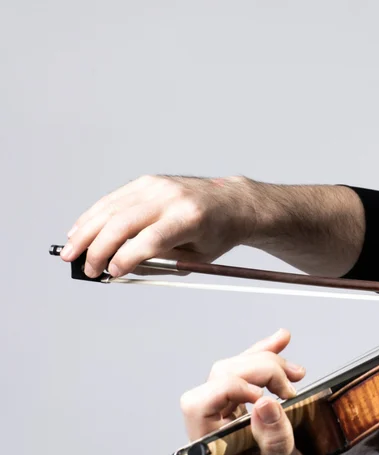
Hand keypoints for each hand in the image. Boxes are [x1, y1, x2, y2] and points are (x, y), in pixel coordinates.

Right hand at [59, 174, 254, 277]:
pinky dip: (94, 215)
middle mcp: (171, 198)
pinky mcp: (148, 181)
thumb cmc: (216, 234)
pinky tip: (80, 230)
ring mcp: (158, 186)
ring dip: (87, 231)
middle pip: (123, 223)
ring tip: (70, 252)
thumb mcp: (197, 258)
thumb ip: (160, 264)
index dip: (126, 258)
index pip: (150, 240)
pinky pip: (114, 199)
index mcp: (190, 219)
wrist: (232, 202)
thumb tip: (118, 268)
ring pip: (112, 208)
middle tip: (85, 269)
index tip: (111, 273)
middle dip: (98, 248)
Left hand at [180, 328, 318, 454]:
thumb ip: (274, 444)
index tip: (267, 397)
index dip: (230, 389)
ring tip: (295, 373)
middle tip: (291, 387)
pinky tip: (281, 342)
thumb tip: (265, 404)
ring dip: (265, 362)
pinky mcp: (246, 409)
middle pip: (220, 377)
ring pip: (233, 369)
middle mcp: (215, 430)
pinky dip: (264, 355)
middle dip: (258, 372)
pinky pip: (249, 373)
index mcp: (214, 451)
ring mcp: (228, 417)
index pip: (200, 404)